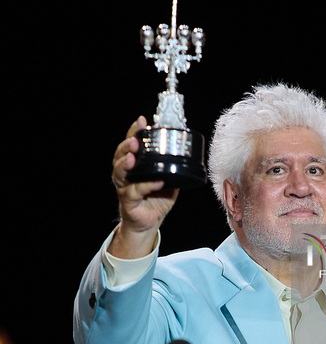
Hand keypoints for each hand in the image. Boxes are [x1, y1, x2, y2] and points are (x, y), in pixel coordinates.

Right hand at [111, 116, 178, 257]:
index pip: (131, 144)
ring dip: (126, 163)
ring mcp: (125, 187)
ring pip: (120, 172)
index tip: (141, 121)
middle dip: (126, 146)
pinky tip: (156, 182)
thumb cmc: (156, 199)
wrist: (148, 222)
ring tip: (133, 157)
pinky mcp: (128, 201)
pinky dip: (146, 186)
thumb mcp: (168, 181)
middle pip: (121, 155)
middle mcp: (126, 174)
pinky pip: (135, 191)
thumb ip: (172, 169)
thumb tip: (187, 155)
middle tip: (134, 141)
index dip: (134, 132)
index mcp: (135, 165)